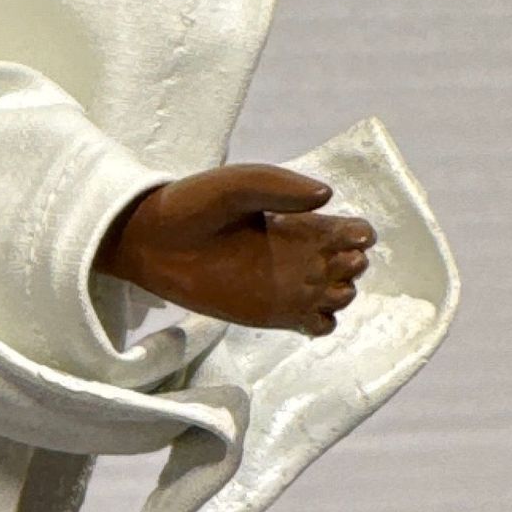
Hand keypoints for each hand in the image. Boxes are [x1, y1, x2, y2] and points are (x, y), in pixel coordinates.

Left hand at [98, 166, 374, 335]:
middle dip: (352, 265)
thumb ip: (281, 186)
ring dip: (340, 293)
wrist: (151, 241)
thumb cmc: (192, 204)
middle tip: (320, 260)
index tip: (343, 234)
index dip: (360, 235)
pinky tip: (302, 310)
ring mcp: (289, 287)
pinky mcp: (272, 315)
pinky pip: (318, 326)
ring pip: (342, 298)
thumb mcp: (236, 184)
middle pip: (356, 267)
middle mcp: (302, 255)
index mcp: (301, 222)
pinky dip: (324, 322)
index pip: (356, 232)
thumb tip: (327, 194)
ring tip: (307, 284)